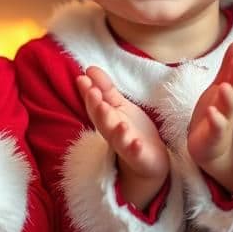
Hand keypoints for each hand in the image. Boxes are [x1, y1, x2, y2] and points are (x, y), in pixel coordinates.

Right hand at [77, 65, 167, 209]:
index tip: (83, 78)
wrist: (148, 161)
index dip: (90, 94)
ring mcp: (126, 147)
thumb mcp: (118, 107)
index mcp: (107, 120)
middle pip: (103, 122)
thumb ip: (104, 90)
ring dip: (115, 130)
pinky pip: (136, 155)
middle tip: (93, 93)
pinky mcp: (140, 158)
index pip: (96, 106)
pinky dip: (135, 149)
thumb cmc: (132, 132)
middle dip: (97, 108)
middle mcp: (113, 134)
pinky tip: (136, 143)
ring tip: (117, 121)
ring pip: (117, 139)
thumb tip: (88, 70)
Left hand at [187, 42, 232, 190]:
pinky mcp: (212, 140)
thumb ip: (229, 68)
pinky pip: (215, 131)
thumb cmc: (217, 115)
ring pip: (227, 112)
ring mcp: (222, 125)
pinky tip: (213, 113)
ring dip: (228, 100)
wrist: (211, 150)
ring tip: (225, 87)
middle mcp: (230, 110)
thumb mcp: (221, 88)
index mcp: (231, 95)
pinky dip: (216, 122)